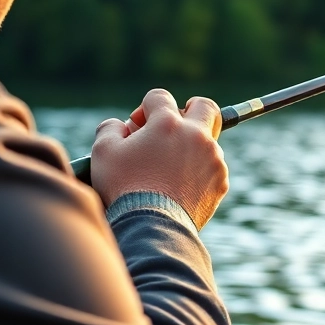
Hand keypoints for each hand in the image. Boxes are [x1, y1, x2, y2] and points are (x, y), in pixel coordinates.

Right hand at [92, 89, 228, 228]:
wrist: (152, 227)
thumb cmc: (125, 188)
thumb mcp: (103, 152)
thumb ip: (111, 128)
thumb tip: (122, 126)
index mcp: (168, 123)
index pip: (159, 97)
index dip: (145, 108)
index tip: (139, 125)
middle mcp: (196, 136)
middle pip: (205, 106)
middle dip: (189, 109)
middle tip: (175, 123)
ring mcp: (213, 159)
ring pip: (208, 141)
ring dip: (191, 146)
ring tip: (170, 166)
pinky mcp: (220, 181)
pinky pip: (212, 167)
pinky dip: (199, 171)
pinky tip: (180, 185)